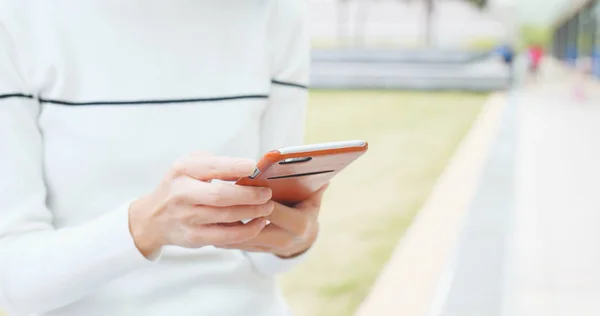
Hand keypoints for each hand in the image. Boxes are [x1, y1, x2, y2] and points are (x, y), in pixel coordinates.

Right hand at [129, 153, 274, 257]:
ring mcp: (187, 218)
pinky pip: (225, 237)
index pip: (211, 167)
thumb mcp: (190, 166)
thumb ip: (215, 164)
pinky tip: (259, 223)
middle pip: (220, 196)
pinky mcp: (194, 237)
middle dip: (248, 195)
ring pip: (226, 217)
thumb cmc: (180, 186)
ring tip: (268, 206)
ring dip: (252, 212)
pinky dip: (246, 231)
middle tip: (267, 192)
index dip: (234, 167)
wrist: (152, 217)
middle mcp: (182, 194)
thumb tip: (250, 169)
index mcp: (182, 170)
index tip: (254, 166)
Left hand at [218, 184, 328, 257]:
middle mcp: (283, 240)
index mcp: (298, 224)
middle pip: (253, 226)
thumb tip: (323, 168)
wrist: (302, 239)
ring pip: (240, 238)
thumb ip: (315, 183)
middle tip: (216, 192)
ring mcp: (268, 248)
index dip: (256, 197)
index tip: (240, 182)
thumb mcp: (313, 198)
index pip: (273, 210)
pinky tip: (209, 215)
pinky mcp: (254, 250)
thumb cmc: (306, 211)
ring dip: (224, 222)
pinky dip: (221, 230)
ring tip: (208, 205)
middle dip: (236, 210)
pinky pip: (234, 243)